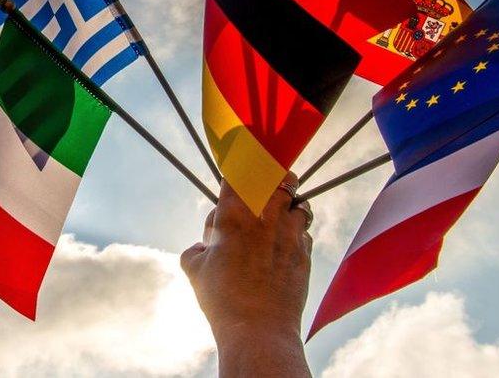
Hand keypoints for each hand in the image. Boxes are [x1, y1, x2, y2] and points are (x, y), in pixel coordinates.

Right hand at [180, 174, 311, 377]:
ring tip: (280, 215)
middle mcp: (264, 217)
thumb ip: (197, 248)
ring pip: (300, 203)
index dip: (238, 168)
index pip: (238, 173)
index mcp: (233, 215)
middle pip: (280, 177)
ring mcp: (289, 234)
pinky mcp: (304, 254)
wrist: (257, 330)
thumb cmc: (221, 299)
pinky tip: (286, 244)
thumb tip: (205, 244)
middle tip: (267, 184)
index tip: (237, 170)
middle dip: (275, 176)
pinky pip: (305, 232)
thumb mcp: (194, 269)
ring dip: (291, 205)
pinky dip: (297, 233)